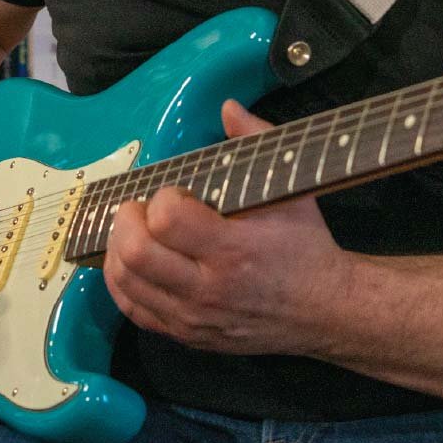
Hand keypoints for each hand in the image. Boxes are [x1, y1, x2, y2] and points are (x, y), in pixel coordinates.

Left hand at [103, 100, 353, 355]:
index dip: (161, 197)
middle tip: (141, 208)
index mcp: (235, 250)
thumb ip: (257, 143)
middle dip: (127, 220)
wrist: (324, 309)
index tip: (175, 192)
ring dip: (118, 249)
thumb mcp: (292, 190)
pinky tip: (132, 262)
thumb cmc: (305, 247)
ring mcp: (194, 316)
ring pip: (126, 282)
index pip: (167, 220)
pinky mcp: (186, 334)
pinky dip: (122, 282)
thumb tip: (228, 107)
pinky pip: (133, 310)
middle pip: (136, 254)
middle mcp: (209, 288)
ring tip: (134, 231)